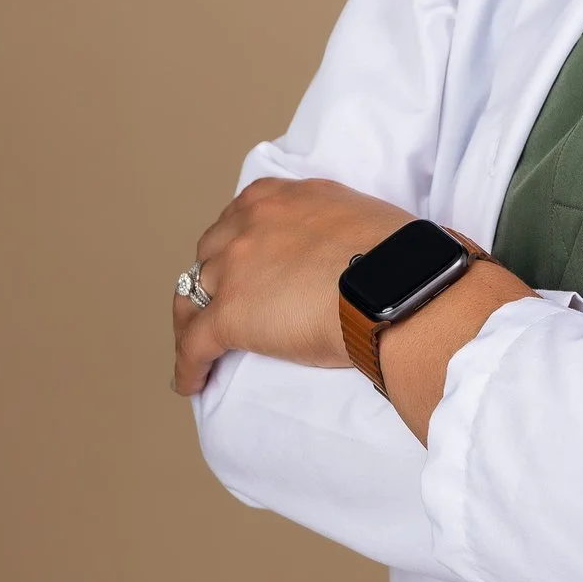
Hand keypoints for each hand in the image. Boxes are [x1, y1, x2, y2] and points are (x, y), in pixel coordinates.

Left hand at [171, 175, 411, 397]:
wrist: (394, 284)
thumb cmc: (393, 252)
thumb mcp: (351, 212)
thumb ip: (323, 222)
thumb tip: (331, 247)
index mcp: (275, 198)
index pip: (237, 220)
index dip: (236, 246)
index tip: (241, 264)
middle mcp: (246, 225)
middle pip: (208, 255)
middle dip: (211, 279)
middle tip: (221, 303)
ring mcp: (232, 270)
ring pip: (191, 299)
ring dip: (193, 322)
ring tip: (199, 347)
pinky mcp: (227, 317)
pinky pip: (193, 346)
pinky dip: (188, 367)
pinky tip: (192, 383)